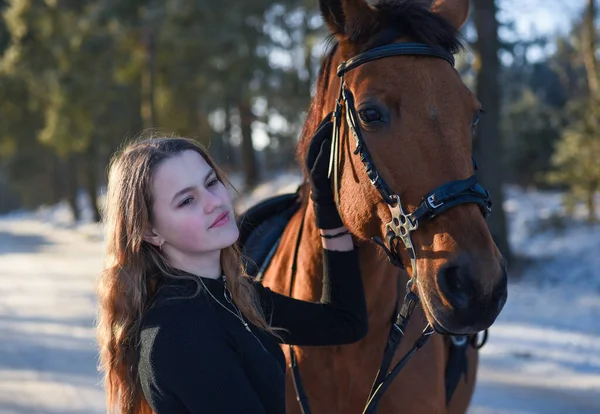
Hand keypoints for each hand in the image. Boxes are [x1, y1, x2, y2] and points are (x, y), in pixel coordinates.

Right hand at [305, 113, 343, 229]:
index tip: (335, 111)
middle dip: (323, 126)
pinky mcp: (316, 178)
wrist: (329, 203)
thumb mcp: (338, 163)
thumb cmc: (335, 181)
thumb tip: (350, 136)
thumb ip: (339, 151)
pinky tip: (327, 143)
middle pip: (316, 139)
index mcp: (318, 155)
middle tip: (333, 114)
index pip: (320, 135)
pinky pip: (317, 163)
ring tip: (330, 124)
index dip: (325, 122)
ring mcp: (313, 168)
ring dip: (321, 135)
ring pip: (314, 149)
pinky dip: (322, 153)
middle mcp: (313, 160)